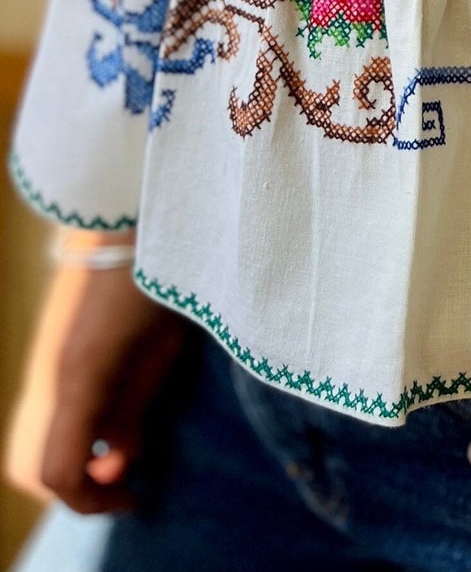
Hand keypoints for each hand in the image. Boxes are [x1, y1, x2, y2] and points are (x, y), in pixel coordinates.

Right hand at [5, 245, 189, 513]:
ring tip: (133, 451)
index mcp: (81, 383)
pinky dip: (92, 434)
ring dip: (89, 460)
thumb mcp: (162, 349)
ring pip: (59, 439)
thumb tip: (119, 458)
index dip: (92, 500)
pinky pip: (72, 413)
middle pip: (51, 464)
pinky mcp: (76, 356)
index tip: (133, 498)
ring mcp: (65, 367)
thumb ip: (135, 408)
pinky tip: (130, 421)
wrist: (140, 227)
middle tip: (131, 483)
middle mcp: (63, 380)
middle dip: (87, 486)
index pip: (60, 472)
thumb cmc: (163, 282)